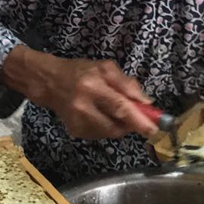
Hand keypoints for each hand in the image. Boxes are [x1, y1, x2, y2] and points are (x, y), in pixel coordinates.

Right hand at [43, 58, 157, 139]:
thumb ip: (126, 83)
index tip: (154, 129)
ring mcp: (77, 122)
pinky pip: (100, 135)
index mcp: (93, 86)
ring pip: (109, 133)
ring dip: (119, 126)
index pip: (120, 107)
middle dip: (131, 125)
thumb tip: (146, 102)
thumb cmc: (80, 71)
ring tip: (111, 110)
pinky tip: (99, 115)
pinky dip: (106, 128)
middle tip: (137, 118)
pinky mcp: (75, 131)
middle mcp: (83, 106)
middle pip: (115, 126)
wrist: (49, 82)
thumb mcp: (104, 67)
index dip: (139, 120)